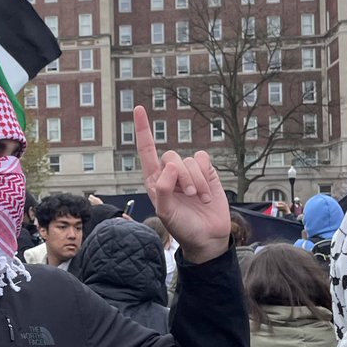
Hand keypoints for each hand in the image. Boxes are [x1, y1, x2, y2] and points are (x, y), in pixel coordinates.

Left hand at [134, 106, 230, 263]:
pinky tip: (207, 193)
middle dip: (182, 176)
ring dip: (196, 181)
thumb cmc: (182, 228)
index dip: (144, 130)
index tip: (139, 108)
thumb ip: (163, 190)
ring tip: (198, 199)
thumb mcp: (166, 213)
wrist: (207, 237)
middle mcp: (170, 174)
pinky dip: (206, 176)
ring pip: (190, 160)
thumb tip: (170, 166)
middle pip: (171, 157)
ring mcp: (189, 173)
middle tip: (188, 196)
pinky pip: (204, 159)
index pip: (147, 151)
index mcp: (154, 181)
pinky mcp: (207, 173)